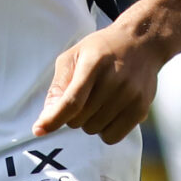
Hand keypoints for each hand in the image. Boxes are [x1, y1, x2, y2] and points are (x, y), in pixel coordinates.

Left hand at [35, 21, 164, 143]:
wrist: (141, 43)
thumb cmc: (102, 50)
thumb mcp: (75, 56)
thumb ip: (59, 85)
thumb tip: (47, 115)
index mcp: (94, 63)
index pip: (72, 101)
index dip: (53, 118)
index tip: (39, 129)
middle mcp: (114, 80)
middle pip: (79, 119)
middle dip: (72, 115)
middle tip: (82, 97)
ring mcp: (130, 95)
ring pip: (94, 130)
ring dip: (89, 122)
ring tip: (98, 101)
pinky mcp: (141, 108)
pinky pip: (112, 137)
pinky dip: (104, 131)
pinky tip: (108, 113)